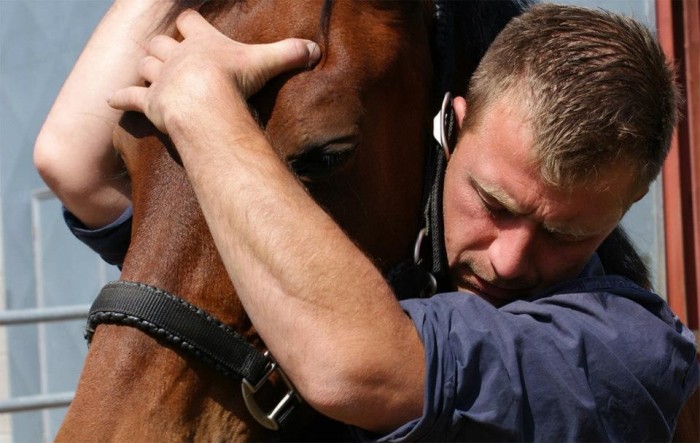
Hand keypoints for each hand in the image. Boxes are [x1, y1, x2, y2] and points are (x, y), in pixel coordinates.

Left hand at [108, 9, 320, 133]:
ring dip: (146, 68)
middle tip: (169, 53)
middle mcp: (176, 55)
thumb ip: (290, 53)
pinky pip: (130, 97)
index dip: (189, 22)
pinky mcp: (150, 102)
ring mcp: (160, 78)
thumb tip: (316, 50)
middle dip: (164, 46)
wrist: (204, 102)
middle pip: (162, 43)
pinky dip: (122, 98)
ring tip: (148, 73)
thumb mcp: (267, 62)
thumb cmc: (233, 79)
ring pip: (146, 65)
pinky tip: (112, 101)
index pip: (189, 21)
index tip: (190, 23)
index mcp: (201, 41)